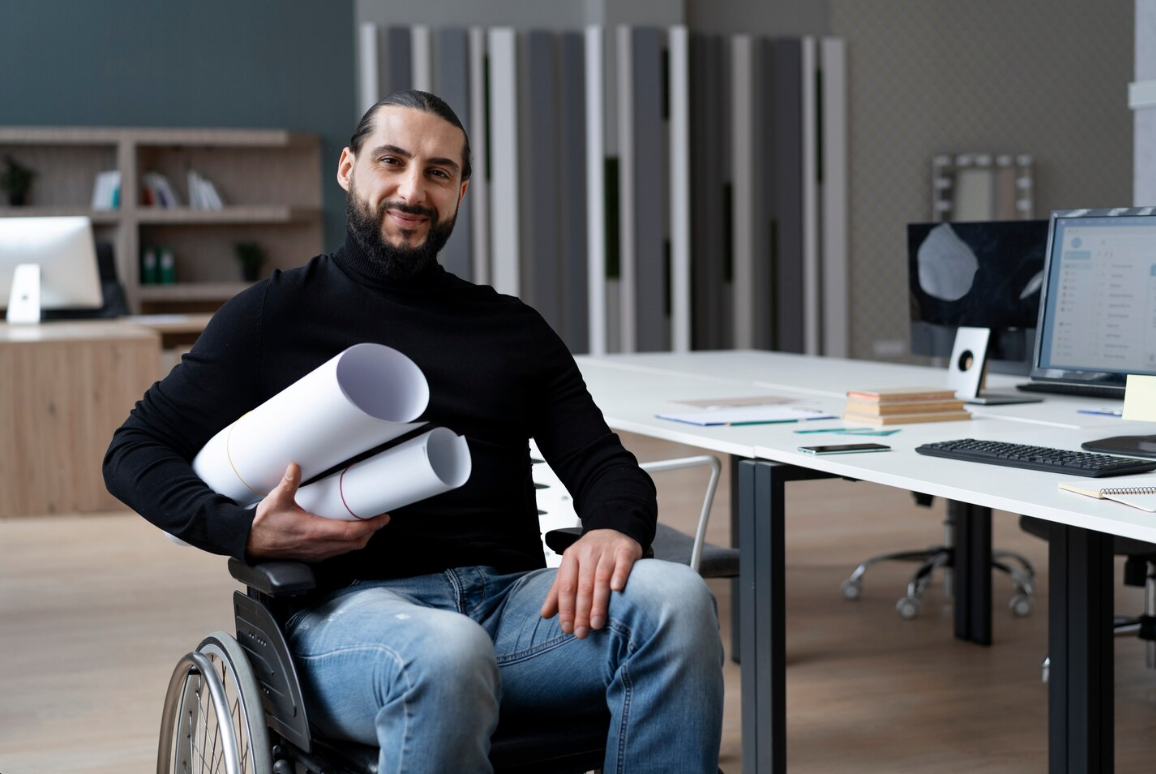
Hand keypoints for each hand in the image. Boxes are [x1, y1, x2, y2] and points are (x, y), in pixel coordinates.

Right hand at [245, 463, 389, 560]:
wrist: (251, 544)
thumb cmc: (264, 525)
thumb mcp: (276, 500)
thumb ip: (289, 482)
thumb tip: (295, 466)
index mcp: (314, 531)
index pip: (351, 532)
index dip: (371, 525)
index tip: (383, 517)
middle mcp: (319, 545)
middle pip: (356, 543)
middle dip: (371, 531)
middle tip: (379, 518)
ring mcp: (317, 553)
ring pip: (348, 549)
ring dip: (361, 538)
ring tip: (367, 524)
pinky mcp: (313, 556)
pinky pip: (338, 552)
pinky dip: (348, 543)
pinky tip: (347, 532)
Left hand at [540, 528, 642, 638]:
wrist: (613, 529)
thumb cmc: (591, 555)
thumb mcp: (571, 569)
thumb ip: (558, 591)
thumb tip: (545, 614)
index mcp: (571, 557)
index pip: (566, 586)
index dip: (566, 609)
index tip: (567, 628)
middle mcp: (587, 552)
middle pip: (583, 585)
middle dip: (581, 612)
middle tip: (582, 632)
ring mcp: (606, 550)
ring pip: (601, 578)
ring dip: (598, 603)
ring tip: (597, 623)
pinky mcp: (625, 549)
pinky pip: (622, 563)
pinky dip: (619, 575)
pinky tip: (616, 589)